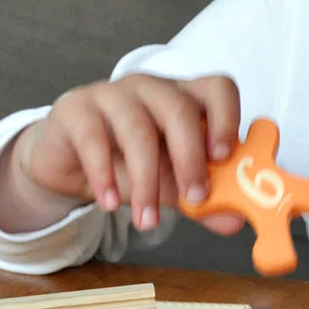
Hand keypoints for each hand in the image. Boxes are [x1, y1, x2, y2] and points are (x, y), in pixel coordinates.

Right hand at [2, 74, 244, 235]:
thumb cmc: (135, 164)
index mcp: (187, 98)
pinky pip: (94, 140)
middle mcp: (154, 88)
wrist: (73, 165)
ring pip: (138, 130)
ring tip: (148, 220)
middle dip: (190, 159)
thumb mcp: (174, 183)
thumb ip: (205, 200)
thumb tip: (234, 221)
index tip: (225, 157)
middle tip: (195, 199)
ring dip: (147, 182)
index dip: (227, 119)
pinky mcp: (76, 108)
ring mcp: (114, 93)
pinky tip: (111, 204)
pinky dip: (104, 177)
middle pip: (179, 110)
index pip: (218, 89)